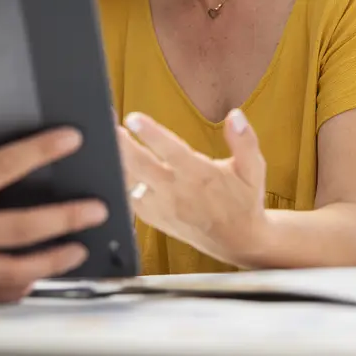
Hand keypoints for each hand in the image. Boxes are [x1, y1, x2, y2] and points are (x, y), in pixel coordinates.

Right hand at [0, 52, 107, 301]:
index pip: (3, 169)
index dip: (42, 151)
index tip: (72, 139)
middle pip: (24, 228)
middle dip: (66, 218)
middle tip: (98, 207)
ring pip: (15, 270)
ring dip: (52, 261)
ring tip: (79, 249)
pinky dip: (18, 287)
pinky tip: (36, 278)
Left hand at [117, 109, 266, 267]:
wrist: (238, 241)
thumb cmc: (244, 199)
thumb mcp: (253, 169)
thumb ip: (245, 141)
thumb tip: (235, 114)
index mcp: (200, 176)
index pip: (172, 152)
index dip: (152, 135)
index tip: (133, 118)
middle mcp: (178, 193)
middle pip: (141, 166)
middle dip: (121, 144)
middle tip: (104, 123)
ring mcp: (162, 208)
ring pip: (130, 183)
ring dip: (115, 162)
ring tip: (102, 140)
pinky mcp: (154, 218)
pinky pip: (129, 199)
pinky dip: (117, 183)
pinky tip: (107, 164)